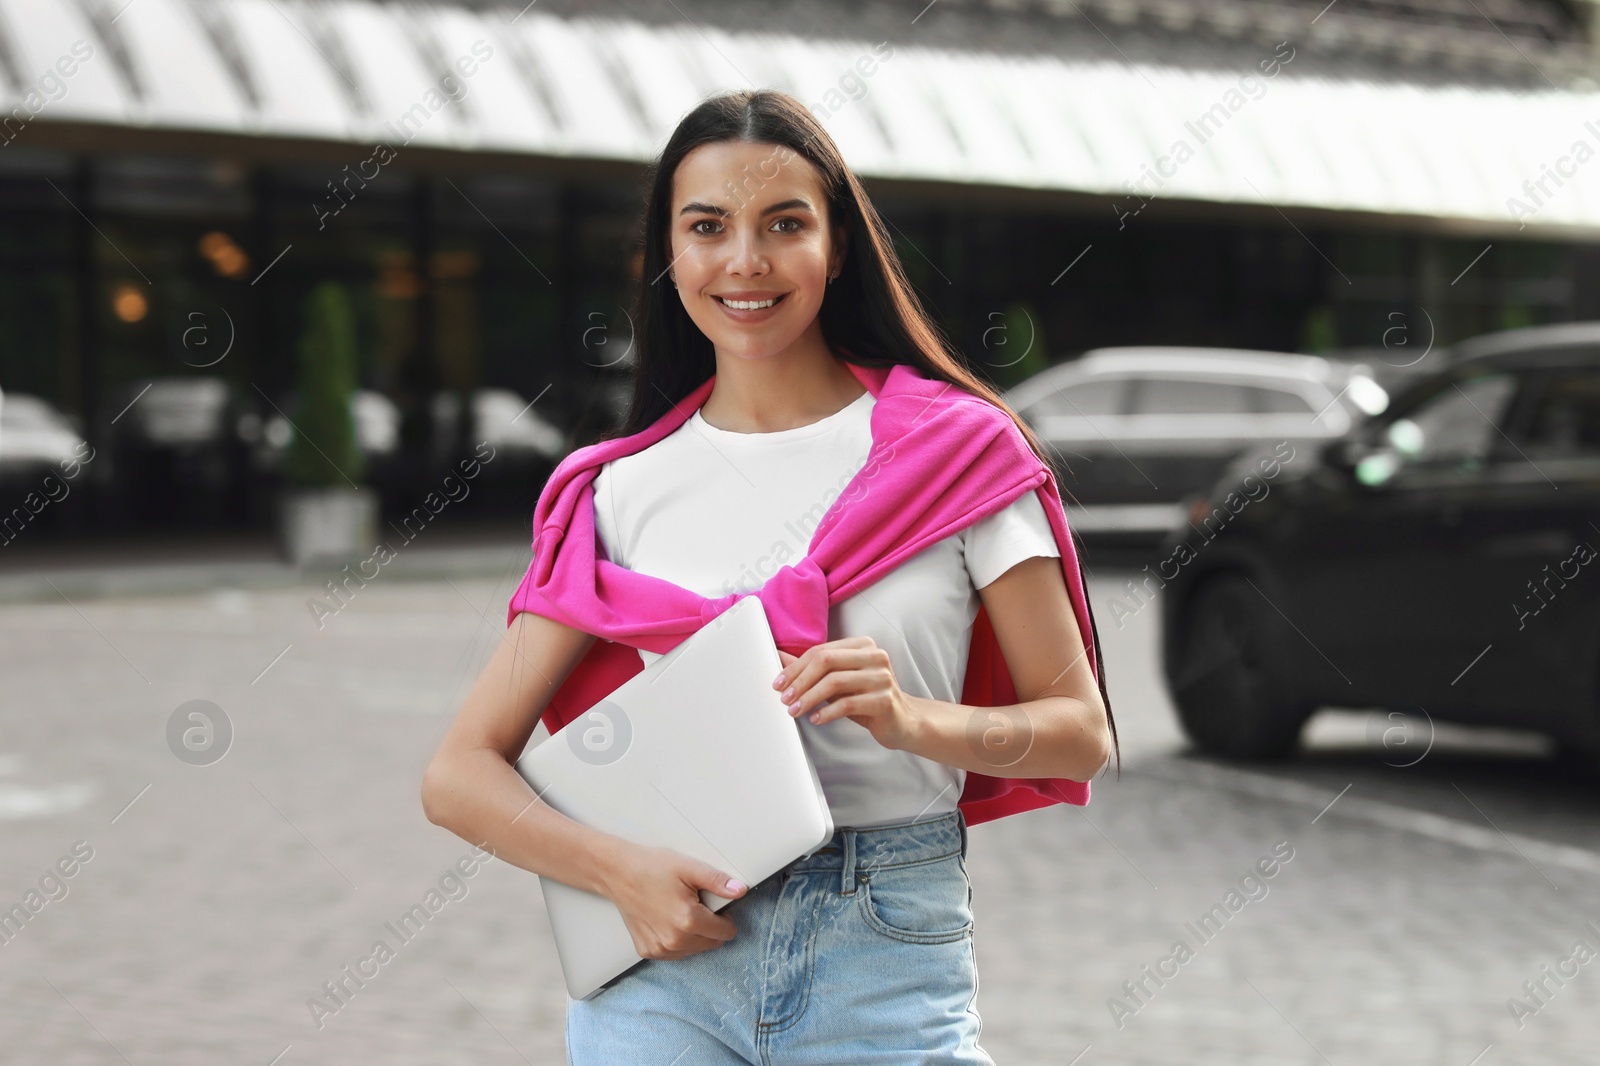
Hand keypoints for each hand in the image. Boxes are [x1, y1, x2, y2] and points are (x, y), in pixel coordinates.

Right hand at [602, 842, 746, 960]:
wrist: (618, 873)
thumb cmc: (652, 867)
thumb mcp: (689, 867)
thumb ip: (717, 881)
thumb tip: (740, 890)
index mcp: (688, 920)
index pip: (726, 933)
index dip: (726, 918)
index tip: (717, 906)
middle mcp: (674, 940)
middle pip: (712, 944)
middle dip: (711, 927)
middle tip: (696, 905)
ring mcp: (659, 949)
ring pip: (694, 950)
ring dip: (695, 936)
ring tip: (681, 911)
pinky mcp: (647, 951)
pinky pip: (675, 953)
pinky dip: (677, 941)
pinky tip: (668, 921)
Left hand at [773, 636, 915, 750]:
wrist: (902, 721)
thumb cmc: (865, 699)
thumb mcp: (838, 682)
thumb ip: (812, 669)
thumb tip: (778, 658)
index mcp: (862, 645)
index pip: (821, 651)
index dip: (795, 668)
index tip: (778, 684)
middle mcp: (875, 656)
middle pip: (826, 662)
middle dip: (800, 681)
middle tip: (785, 699)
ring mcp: (882, 677)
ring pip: (835, 682)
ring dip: (809, 698)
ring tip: (795, 711)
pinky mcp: (885, 700)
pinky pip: (848, 704)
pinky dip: (827, 712)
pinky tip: (816, 719)